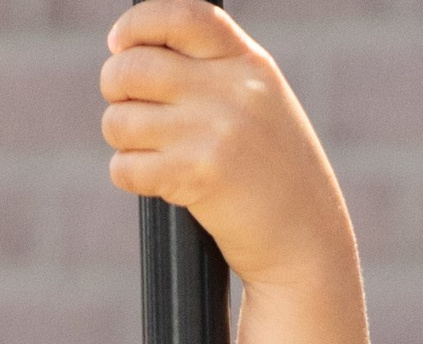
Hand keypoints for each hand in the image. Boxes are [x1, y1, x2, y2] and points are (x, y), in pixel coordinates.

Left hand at [98, 0, 353, 298]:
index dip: (137, 23)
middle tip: (124, 105)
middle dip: (115, 86)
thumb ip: (216, 74)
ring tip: (146, 150)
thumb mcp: (262, 105)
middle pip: (134, 68)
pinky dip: (127, 174)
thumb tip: (141, 55)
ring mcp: (215, 133)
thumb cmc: (277, 177)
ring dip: (120, 137)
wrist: (307, 242)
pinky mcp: (198, 178)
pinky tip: (153, 181)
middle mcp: (231, 90)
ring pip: (122, 119)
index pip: (181, 15)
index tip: (119, 43)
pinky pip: (126, 166)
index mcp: (248, 63)